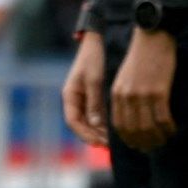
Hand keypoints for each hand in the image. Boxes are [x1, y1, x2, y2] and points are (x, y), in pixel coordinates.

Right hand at [61, 32, 107, 146]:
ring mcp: (84, 99)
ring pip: (90, 122)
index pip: (73, 121)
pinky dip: (105, 123)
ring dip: (100, 132)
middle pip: (81, 125)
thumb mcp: (94, 79)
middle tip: (112, 146)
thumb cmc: (94, 58)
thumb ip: (95, 102)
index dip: (85, 134)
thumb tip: (96, 125)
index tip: (99, 143)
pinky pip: (97, 114)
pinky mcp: (94, 96)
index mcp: (70, 95)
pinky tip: (117, 128)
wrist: (98, 41)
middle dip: (94, 137)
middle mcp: (75, 100)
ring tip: (116, 141)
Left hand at [111, 27, 177, 151]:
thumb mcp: (124, 78)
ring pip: (148, 127)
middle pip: (133, 130)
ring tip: (164, 141)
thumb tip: (130, 118)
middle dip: (143, 143)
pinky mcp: (158, 92)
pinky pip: (163, 118)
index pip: (119, 125)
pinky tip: (173, 130)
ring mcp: (142, 95)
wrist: (151, 39)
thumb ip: (123, 97)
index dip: (128, 139)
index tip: (137, 146)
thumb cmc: (140, 59)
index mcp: (116, 94)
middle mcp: (126, 97)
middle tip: (153, 149)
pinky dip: (168, 128)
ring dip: (157, 138)